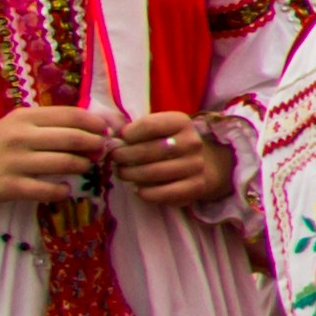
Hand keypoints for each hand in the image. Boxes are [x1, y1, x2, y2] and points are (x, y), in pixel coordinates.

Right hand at [0, 104, 113, 212]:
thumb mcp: (15, 125)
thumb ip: (48, 125)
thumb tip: (91, 128)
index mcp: (25, 117)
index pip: (73, 115)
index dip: (97, 124)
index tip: (108, 132)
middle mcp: (22, 136)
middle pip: (75, 138)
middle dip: (96, 146)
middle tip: (101, 153)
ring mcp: (16, 162)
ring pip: (66, 163)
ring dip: (82, 166)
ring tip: (83, 168)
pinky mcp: (9, 187)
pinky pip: (48, 190)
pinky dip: (62, 191)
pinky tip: (63, 190)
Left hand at [112, 110, 229, 211]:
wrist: (202, 162)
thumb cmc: (169, 143)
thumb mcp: (158, 129)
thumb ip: (137, 130)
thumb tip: (113, 139)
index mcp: (181, 122)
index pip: (150, 125)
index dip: (129, 134)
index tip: (121, 139)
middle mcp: (192, 142)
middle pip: (150, 150)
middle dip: (125, 156)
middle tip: (114, 159)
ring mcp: (195, 165)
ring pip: (155, 172)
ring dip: (132, 174)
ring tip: (122, 173)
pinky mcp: (196, 185)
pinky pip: (165, 192)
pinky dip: (146, 193)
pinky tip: (138, 189)